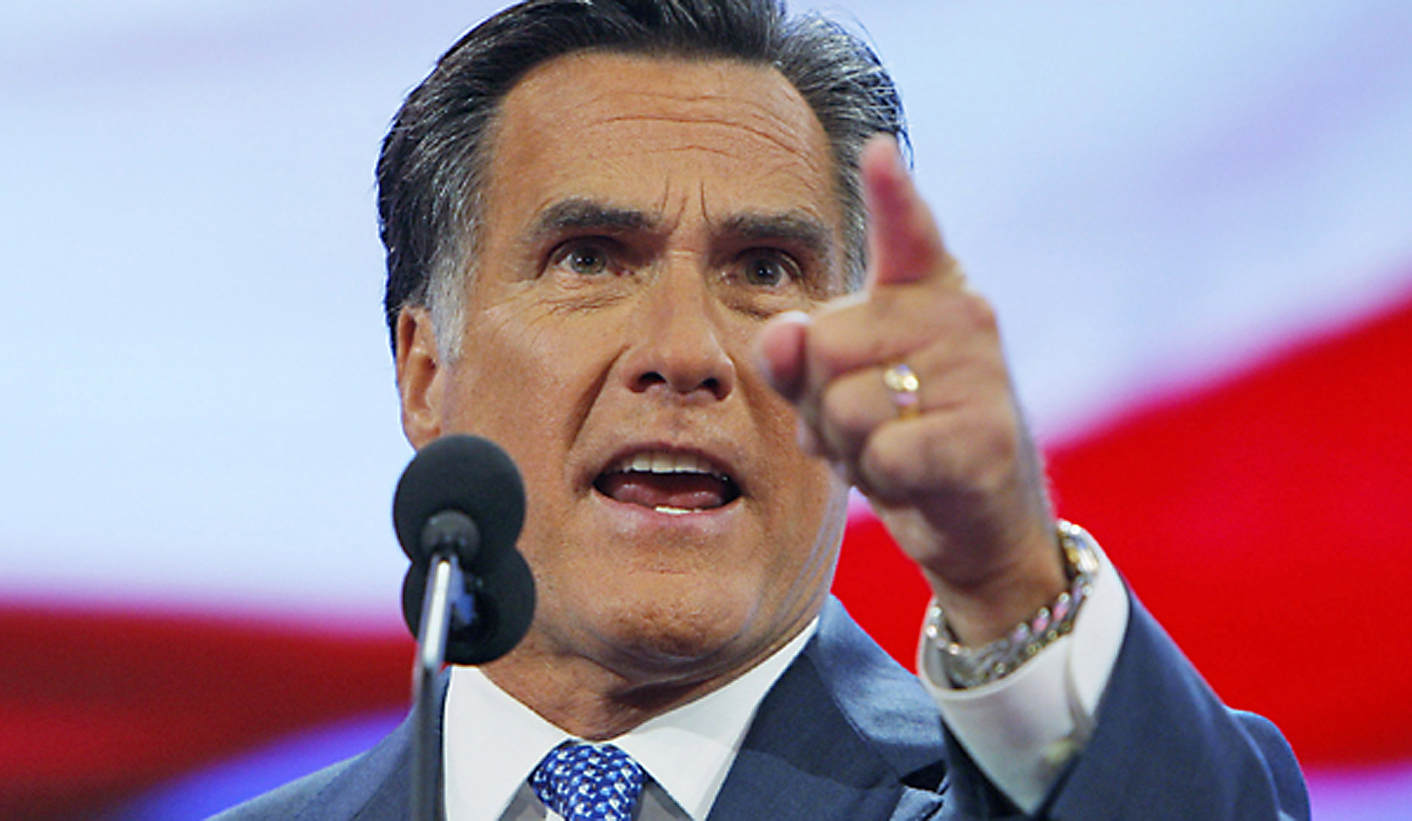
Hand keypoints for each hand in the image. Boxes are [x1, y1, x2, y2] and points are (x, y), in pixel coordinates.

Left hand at [756, 137, 1065, 644]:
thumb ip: (798, 358)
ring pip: (847, 406)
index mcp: (925, 289)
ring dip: (852, 449)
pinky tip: (917, 479)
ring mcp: (981, 372)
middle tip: (867, 426)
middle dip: (822, 404)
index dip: (892, 192)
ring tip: (892, 451)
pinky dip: (885, 482)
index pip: (908, 230)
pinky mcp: (987, 437)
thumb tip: (778, 333)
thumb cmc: (897, 437)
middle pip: (825, 345)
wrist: (972, 521)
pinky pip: (885, 456)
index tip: (876, 151)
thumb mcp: (834, 392)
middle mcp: (962, 314)